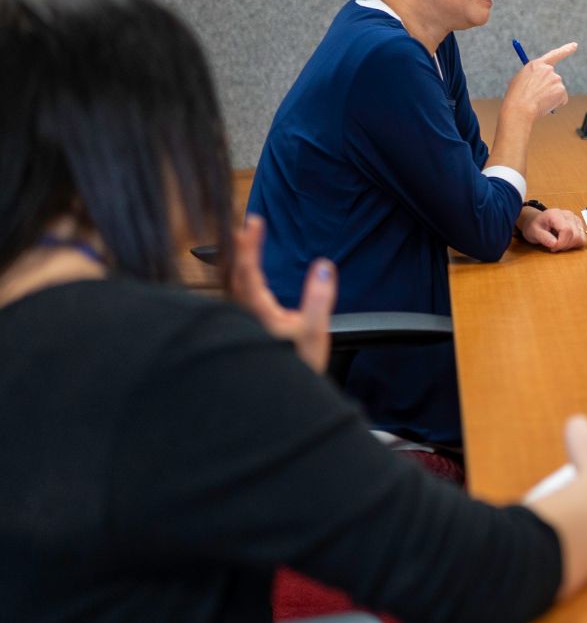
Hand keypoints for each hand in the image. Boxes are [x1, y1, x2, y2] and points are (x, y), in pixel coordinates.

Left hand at [228, 215, 334, 372]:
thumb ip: (319, 298)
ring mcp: (238, 325)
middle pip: (232, 276)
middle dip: (238, 249)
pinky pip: (232, 298)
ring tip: (239, 245)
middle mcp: (241, 316)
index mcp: (257, 312)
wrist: (277, 401)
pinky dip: (235, 280)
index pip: (248, 271)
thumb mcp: (314, 332)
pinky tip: (241, 278)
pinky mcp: (239, 332)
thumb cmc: (297, 367)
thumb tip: (323, 265)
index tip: (254, 221)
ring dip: (234, 264)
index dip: (250, 245)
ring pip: (228, 288)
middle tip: (244, 226)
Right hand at [504, 42, 577, 119]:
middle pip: (554, 78)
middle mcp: (548, 69)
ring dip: (551, 96)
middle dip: (550, 87)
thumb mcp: (520, 80)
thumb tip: (540, 83)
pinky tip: (545, 105)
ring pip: (557, 89)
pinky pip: (562, 99)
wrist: (519, 108)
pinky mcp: (561, 90)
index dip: (566, 49)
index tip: (574, 45)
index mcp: (536, 64)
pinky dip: (556, 104)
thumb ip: (533, 76)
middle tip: (539, 96)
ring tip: (538, 101)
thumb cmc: (516, 97)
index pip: (554, 54)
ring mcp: (556, 79)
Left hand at [518, 205, 586, 251]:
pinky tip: (565, 242)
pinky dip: (575, 243)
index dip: (561, 243)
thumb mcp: (533, 232)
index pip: (567, 230)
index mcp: (556, 214)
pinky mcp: (578, 224)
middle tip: (554, 247)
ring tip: (560, 244)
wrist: (536, 221)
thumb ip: (543, 237)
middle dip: (565, 246)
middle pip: (576, 235)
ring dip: (571, 245)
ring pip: (581, 237)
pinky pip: (583, 238)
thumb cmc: (534, 226)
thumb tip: (554, 243)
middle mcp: (568, 215)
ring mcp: (575, 219)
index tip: (552, 248)